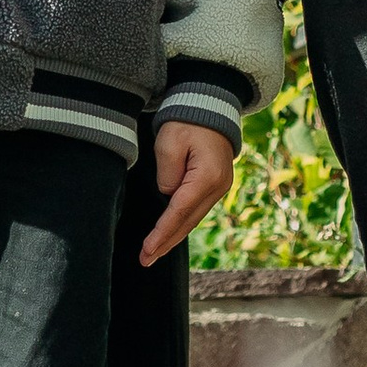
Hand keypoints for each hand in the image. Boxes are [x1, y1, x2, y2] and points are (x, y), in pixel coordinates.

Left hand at [143, 119, 236, 265]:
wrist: (209, 106)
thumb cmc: (188, 121)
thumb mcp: (169, 143)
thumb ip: (167, 175)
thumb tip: (168, 195)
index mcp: (207, 177)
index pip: (179, 213)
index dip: (161, 234)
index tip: (146, 251)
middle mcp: (219, 187)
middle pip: (188, 221)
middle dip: (166, 243)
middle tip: (145, 261)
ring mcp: (220, 187)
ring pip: (193, 218)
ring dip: (173, 236)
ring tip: (153, 253)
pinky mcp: (216, 184)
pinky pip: (196, 210)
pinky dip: (182, 223)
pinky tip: (170, 234)